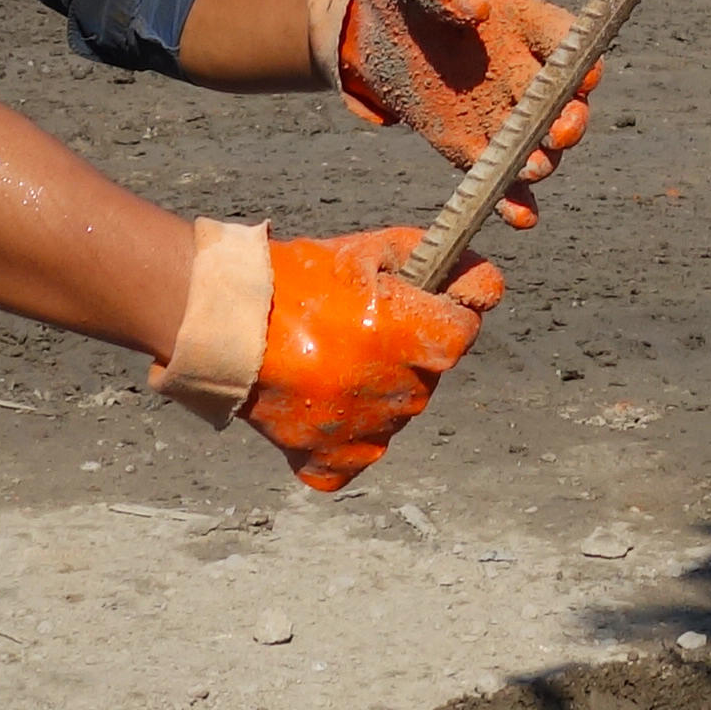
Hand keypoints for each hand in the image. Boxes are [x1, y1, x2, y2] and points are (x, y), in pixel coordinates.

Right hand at [241, 226, 500, 492]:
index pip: (463, 332)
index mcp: (406, 336)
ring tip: (328, 359)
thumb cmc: (298, 279)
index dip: (446, 312)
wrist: (223, 323)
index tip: (419, 304)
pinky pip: (358, 452)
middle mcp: (392, 390)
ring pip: (396, 412)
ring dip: (377, 388)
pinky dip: (346, 434)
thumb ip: (432, 258)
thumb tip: (487, 281)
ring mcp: (362, 430)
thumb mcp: (368, 249)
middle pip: (428, 373)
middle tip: (356, 328)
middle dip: (406, 350)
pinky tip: (320, 402)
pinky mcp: (329, 460)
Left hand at [328, 0, 595, 225]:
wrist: (377, 26)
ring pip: (540, 145)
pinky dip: (514, 200)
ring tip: (531, 168)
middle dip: (570, 119)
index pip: (572, 44)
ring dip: (542, 160)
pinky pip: (502, 177)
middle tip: (559, 131)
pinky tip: (519, 216)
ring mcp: (504, 114)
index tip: (585, 75)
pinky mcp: (473, 147)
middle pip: (566, 103)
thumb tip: (477, 7)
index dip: (584, 61)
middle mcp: (530, 74)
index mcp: (530, 25)